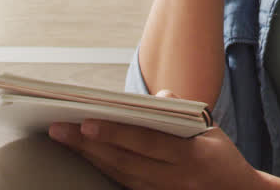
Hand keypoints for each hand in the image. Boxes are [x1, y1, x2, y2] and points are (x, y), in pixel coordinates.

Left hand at [49, 90, 261, 189]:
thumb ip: (182, 111)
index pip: (146, 142)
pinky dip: (103, 169)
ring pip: (119, 175)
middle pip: (124, 161)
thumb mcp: (211, 130)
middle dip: (88, 146)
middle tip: (58, 129)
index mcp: (191, 157)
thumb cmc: (222, 158)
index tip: (87, 122)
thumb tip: (158, 97)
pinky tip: (85, 157)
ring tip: (64, 139)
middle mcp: (175, 180)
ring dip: (89, 158)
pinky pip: (124, 184)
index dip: (115, 133)